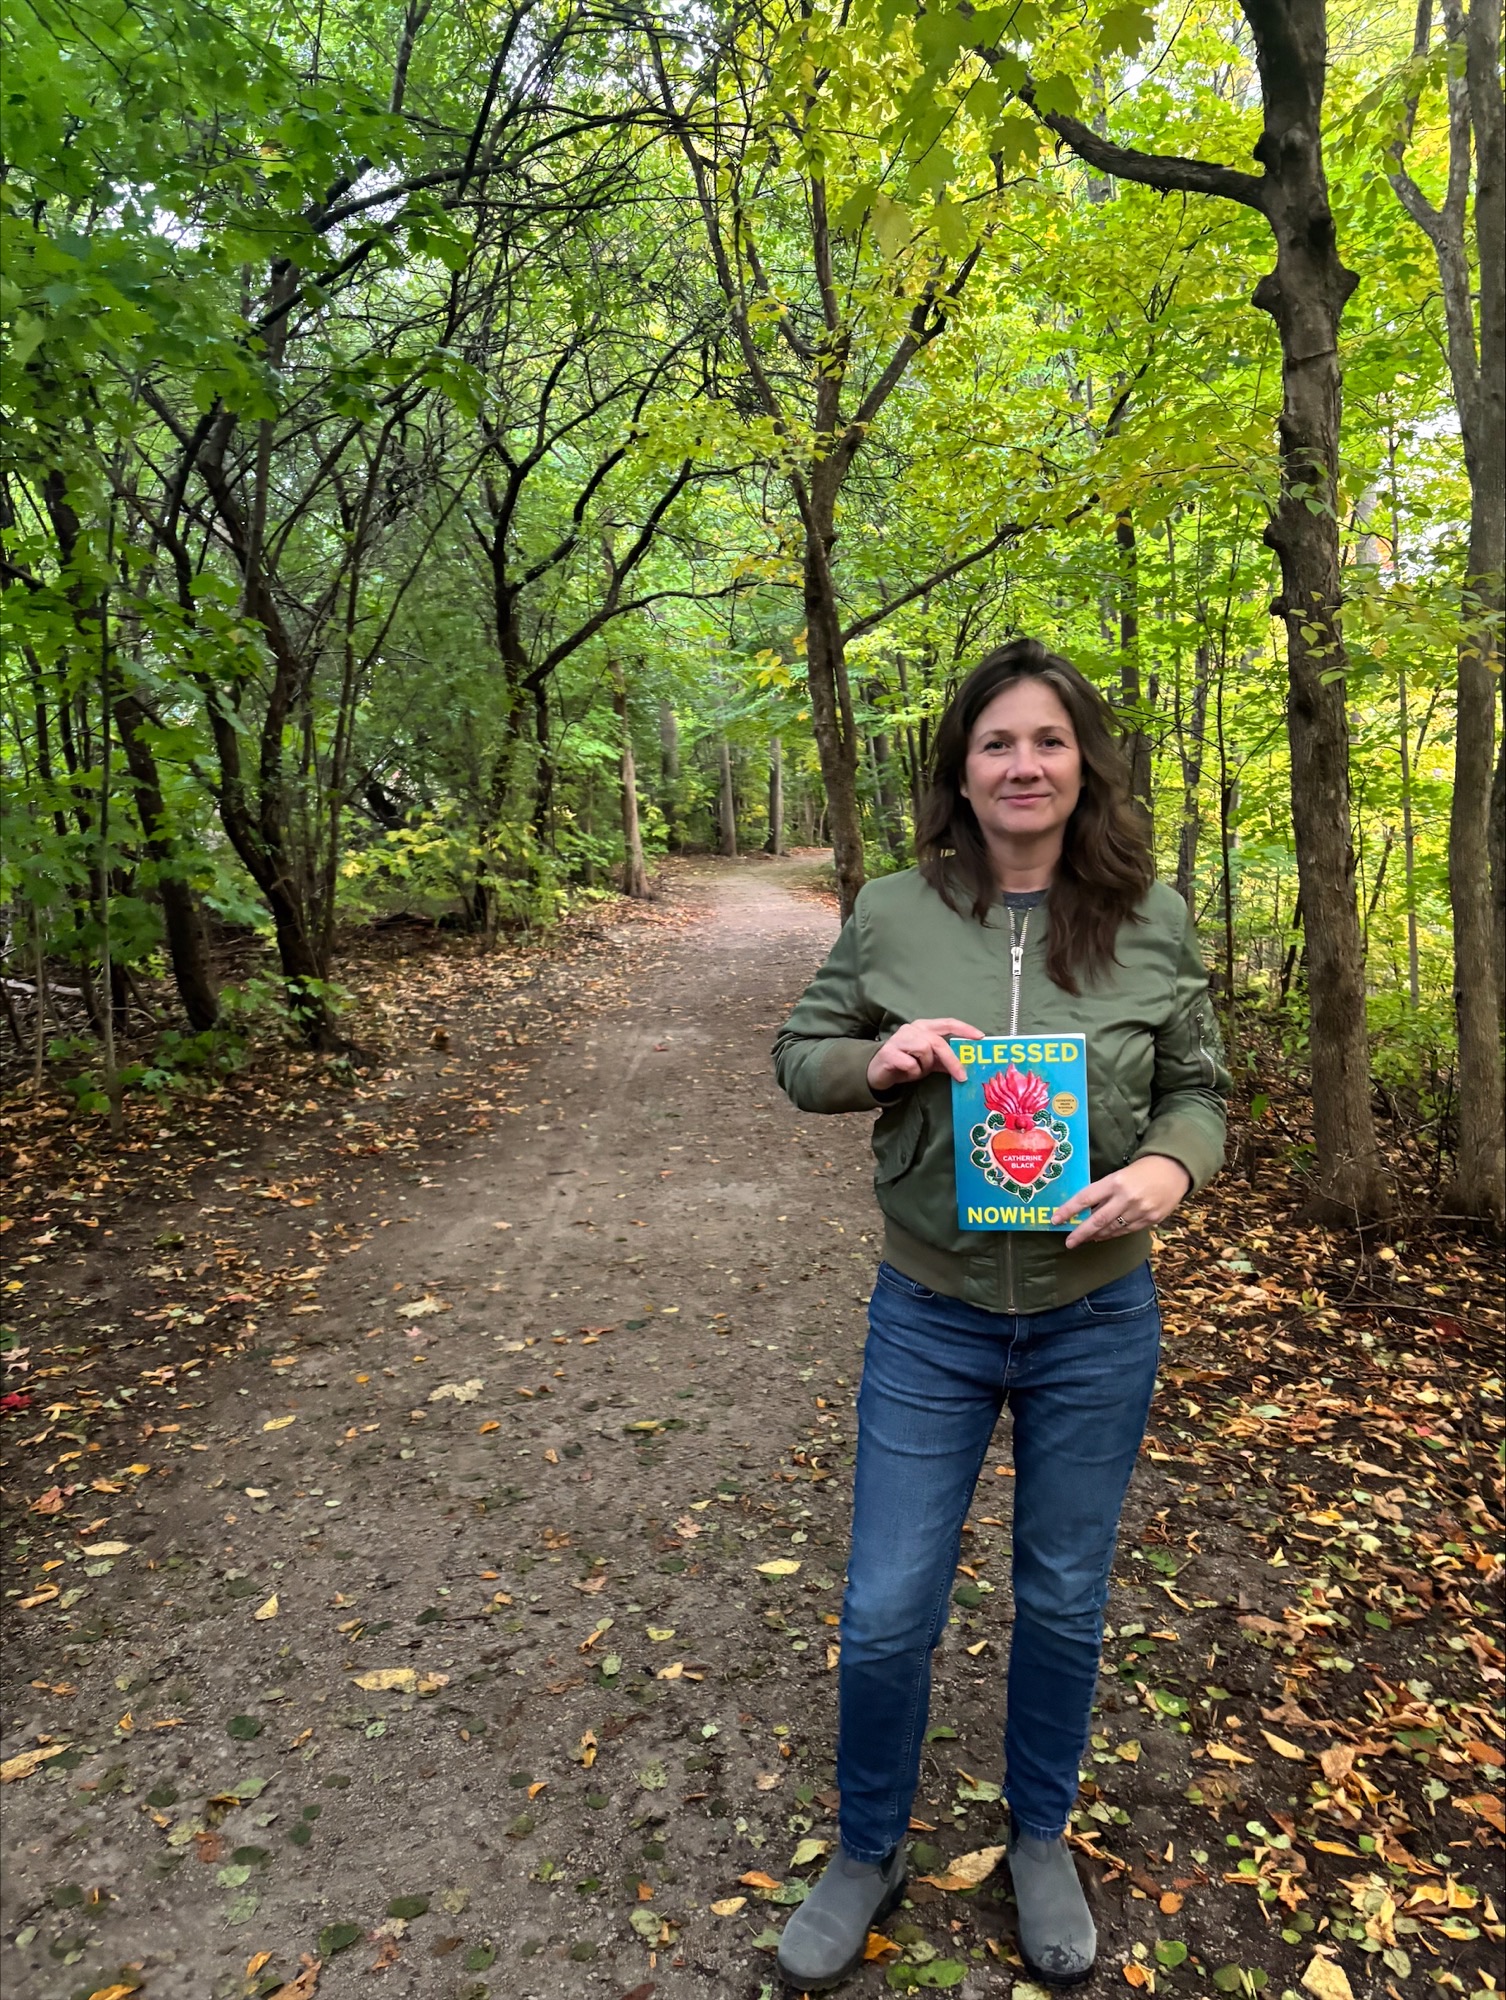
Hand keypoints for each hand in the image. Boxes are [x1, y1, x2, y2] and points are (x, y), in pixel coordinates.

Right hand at [867, 1017, 985, 1093]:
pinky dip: (912, 1073)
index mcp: (924, 1027)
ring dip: (925, 1066)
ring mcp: (899, 1039)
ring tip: (917, 1070)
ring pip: (924, 1051)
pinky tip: (905, 1073)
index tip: (980, 1037)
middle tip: (962, 1077)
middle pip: (938, 1041)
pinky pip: (910, 1064)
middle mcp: (912, 1029)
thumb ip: (946, 1059)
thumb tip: (968, 1063)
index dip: (965, 1029)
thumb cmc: (905, 1063)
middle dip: (952, 1060)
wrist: (877, 1072)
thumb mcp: (929, 1061)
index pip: (948, 1023)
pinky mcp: (889, 1052)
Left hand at [1053, 1153, 1191, 1248]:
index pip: (1085, 1198)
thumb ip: (1104, 1191)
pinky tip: (1103, 1235)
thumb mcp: (1119, 1175)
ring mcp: (1139, 1211)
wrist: (1174, 1170)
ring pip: (1111, 1229)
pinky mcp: (1150, 1220)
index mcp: (1114, 1182)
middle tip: (1068, 1242)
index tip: (1055, 1220)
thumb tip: (1084, 1209)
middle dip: (1080, 1233)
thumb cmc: (1141, 1169)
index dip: (1068, 1211)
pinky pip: (1126, 1231)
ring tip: (1084, 1238)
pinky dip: (1112, 1234)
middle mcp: (1126, 1198)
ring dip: (1096, 1235)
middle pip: (1097, 1220)